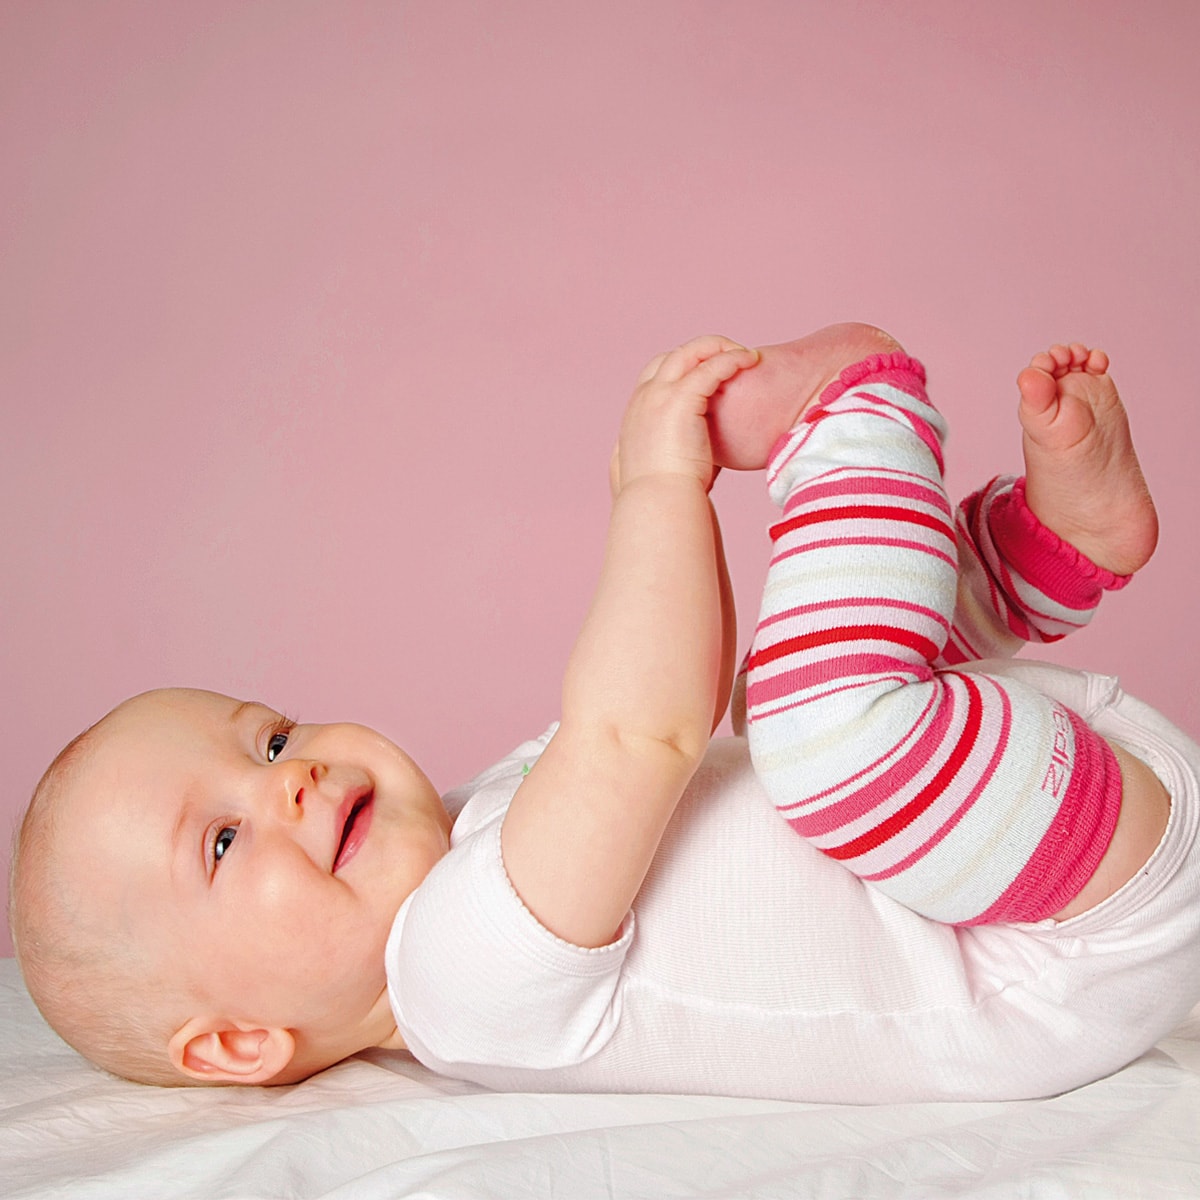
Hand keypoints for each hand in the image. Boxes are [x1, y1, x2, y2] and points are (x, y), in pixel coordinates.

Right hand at [611, 336, 759, 495]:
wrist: (658, 503)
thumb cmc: (662, 497)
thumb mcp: (662, 470)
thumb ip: (679, 457)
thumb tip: (708, 461)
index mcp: (636, 415)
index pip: (657, 375)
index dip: (685, 369)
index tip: (711, 376)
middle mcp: (644, 399)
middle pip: (672, 357)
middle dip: (703, 352)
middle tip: (732, 358)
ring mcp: (659, 396)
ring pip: (689, 353)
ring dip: (718, 348)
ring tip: (745, 355)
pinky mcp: (680, 400)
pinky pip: (709, 367)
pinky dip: (731, 359)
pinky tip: (751, 361)